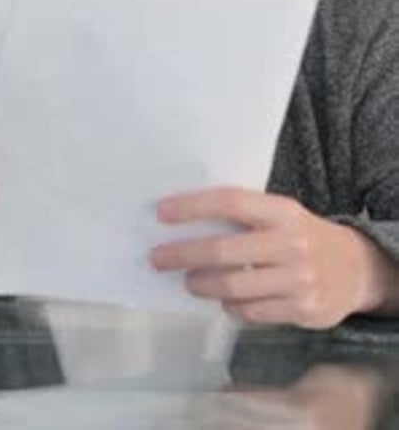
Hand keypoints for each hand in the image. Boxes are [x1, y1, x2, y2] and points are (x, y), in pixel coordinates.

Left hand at [150, 187, 387, 328]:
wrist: (355, 268)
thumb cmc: (302, 236)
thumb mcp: (281, 215)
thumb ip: (245, 216)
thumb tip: (185, 220)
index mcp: (282, 211)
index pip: (231, 202)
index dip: (193, 207)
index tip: (162, 213)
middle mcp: (290, 243)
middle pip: (224, 250)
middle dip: (183, 254)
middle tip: (157, 258)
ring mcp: (298, 279)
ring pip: (233, 286)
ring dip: (202, 284)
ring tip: (189, 281)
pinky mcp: (301, 309)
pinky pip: (250, 311)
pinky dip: (230, 306)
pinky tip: (224, 299)